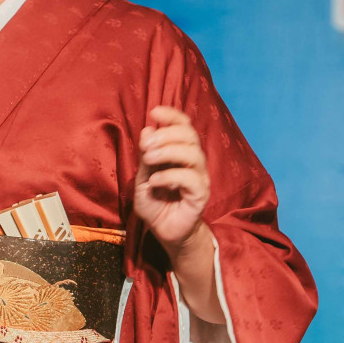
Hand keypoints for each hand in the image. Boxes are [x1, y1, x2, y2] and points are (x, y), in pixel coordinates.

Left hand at [133, 106, 211, 256]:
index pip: (184, 126)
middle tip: (147, 146)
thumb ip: (146, 156)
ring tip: (149, 160)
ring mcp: (199, 177)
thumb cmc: (155, 203)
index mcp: (180, 152)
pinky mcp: (200, 194)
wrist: (164, 231)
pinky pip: (190, 178)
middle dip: (166, 134)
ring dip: (167, 152)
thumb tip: (147, 130)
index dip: (172, 115)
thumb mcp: (143, 177)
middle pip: (190, 135)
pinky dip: (170, 175)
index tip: (154, 112)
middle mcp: (193, 161)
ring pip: (193, 153)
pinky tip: (156, 181)